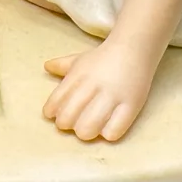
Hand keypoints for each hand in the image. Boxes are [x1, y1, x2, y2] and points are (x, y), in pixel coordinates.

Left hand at [42, 39, 160, 141]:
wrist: (135, 48)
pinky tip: (109, 126)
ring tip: (91, 127)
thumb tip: (46, 67)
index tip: (58, 115)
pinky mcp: (131, 106)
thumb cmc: (105, 58)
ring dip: (86, 132)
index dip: (53, 113)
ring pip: (87, 129)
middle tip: (75, 122)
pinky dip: (108, 133)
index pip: (55, 103)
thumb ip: (62, 66)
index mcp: (77, 76)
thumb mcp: (81, 59)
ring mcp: (111, 97)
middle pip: (67, 119)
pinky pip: (112, 132)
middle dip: (68, 125)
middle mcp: (92, 86)